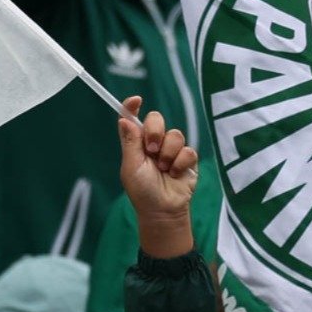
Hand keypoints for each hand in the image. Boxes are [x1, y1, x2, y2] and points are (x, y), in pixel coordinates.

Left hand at [118, 96, 197, 257]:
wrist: (163, 210)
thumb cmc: (143, 192)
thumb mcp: (131, 167)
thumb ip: (130, 142)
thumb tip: (123, 120)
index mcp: (136, 144)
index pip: (133, 119)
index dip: (132, 107)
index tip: (136, 100)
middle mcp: (154, 143)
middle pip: (156, 119)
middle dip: (154, 131)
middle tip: (151, 150)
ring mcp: (172, 151)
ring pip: (175, 134)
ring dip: (168, 153)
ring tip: (164, 169)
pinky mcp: (187, 159)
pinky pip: (188, 149)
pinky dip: (180, 163)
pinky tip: (175, 174)